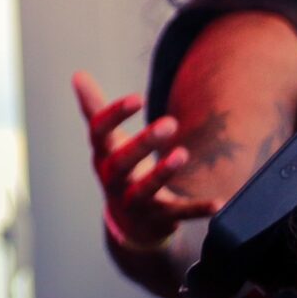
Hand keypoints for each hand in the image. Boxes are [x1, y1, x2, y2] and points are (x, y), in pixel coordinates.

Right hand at [74, 70, 222, 249]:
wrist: (130, 223)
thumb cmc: (120, 170)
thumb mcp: (107, 142)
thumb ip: (95, 109)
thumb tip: (78, 74)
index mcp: (102, 156)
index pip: (99, 133)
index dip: (115, 115)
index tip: (137, 98)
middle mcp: (113, 180)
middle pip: (121, 163)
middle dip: (143, 143)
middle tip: (169, 123)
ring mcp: (135, 202)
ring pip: (144, 190)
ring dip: (162, 173)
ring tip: (183, 154)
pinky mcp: (159, 218)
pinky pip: (178, 214)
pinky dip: (197, 209)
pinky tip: (218, 203)